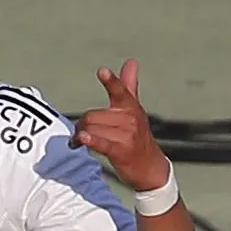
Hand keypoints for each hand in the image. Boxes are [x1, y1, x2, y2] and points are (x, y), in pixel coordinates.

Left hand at [69, 59, 171, 191]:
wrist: (150, 168)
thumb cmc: (138, 137)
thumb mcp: (135, 110)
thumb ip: (129, 86)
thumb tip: (131, 62)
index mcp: (130, 106)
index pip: (119, 90)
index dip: (110, 81)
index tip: (102, 71)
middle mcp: (129, 118)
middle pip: (92, 115)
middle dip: (82, 125)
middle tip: (81, 133)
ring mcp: (127, 135)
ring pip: (91, 128)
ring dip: (80, 136)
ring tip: (80, 142)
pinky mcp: (121, 151)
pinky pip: (101, 142)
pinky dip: (90, 140)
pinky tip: (82, 139)